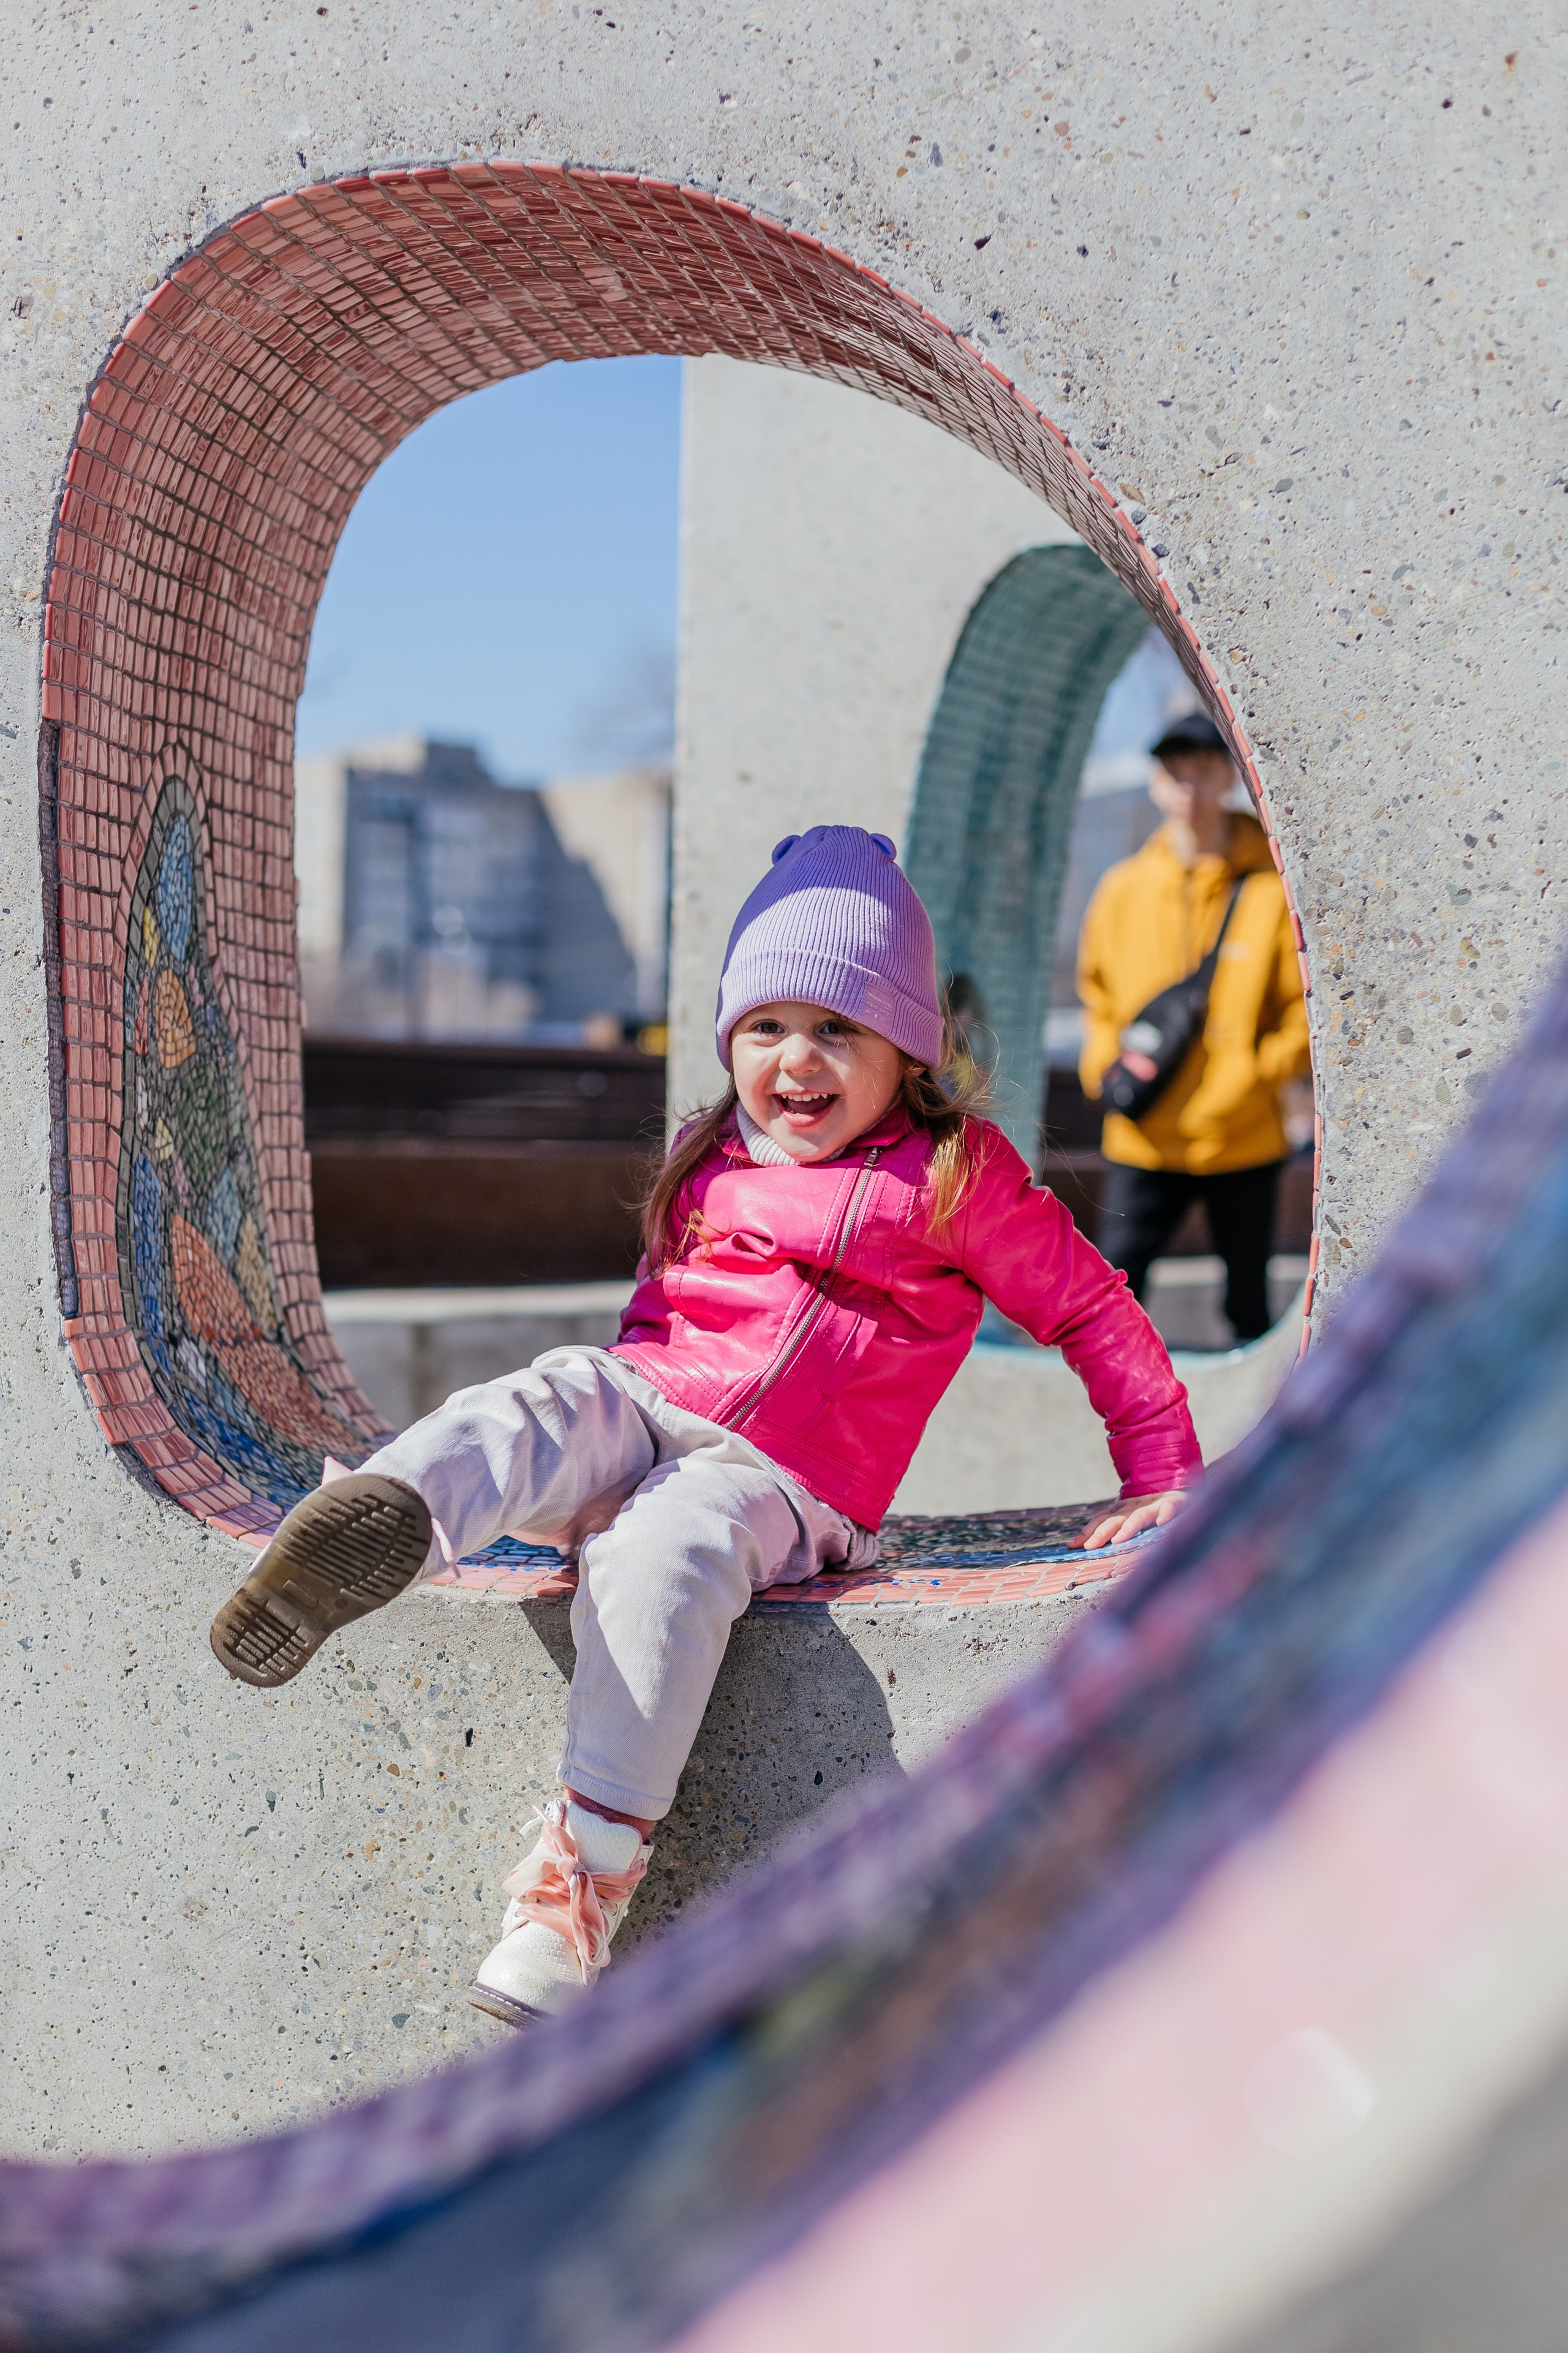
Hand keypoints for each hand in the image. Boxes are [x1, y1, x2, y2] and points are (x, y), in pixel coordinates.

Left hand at [1076, 1489, 1192, 1551]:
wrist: (1177, 1484)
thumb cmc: (1149, 1507)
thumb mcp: (1127, 1519)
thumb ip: (1104, 1532)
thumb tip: (1072, 1546)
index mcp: (1122, 1511)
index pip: (1102, 1521)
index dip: (1088, 1532)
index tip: (1073, 1546)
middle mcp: (1135, 1507)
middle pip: (1116, 1520)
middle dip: (1102, 1533)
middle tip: (1090, 1546)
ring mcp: (1154, 1505)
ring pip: (1139, 1517)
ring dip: (1129, 1528)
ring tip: (1118, 1540)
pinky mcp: (1175, 1502)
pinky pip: (1170, 1507)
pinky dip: (1166, 1514)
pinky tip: (1161, 1523)